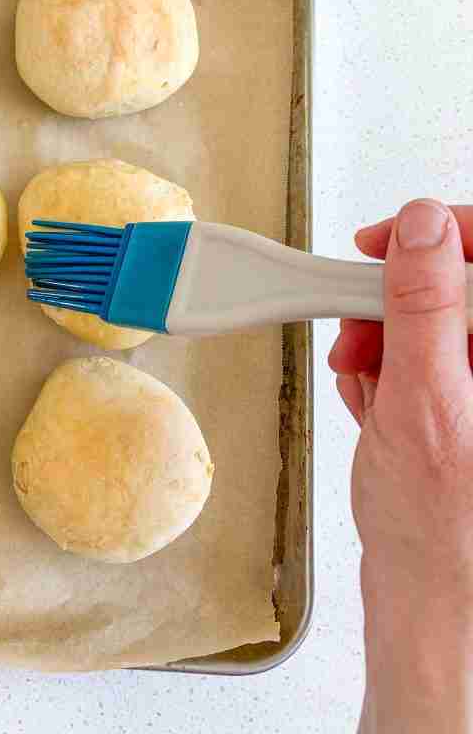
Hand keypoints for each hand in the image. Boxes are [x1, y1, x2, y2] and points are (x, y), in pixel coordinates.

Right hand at [329, 200, 472, 731]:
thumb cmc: (441, 531)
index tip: (393, 242)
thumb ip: (424, 306)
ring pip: (431, 316)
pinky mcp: (465, 399)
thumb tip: (423, 227)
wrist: (428, 600)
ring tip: (364, 380)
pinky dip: (387, 366)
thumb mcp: (423, 402)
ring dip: (383, 336)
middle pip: (457, 283)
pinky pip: (422, 352)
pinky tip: (374, 400)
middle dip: (398, 299)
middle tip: (364, 332)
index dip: (443, 234)